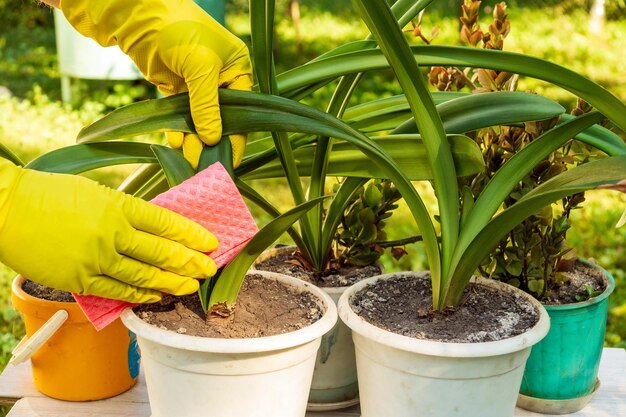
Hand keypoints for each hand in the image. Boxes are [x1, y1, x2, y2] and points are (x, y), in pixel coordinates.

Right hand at [0, 160, 217, 302]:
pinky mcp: (80, 279)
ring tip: (191, 286)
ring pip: (145, 276)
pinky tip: (155, 297)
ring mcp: (97, 259)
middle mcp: (113, 233)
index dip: (192, 234)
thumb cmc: (50, 194)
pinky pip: (117, 291)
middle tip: (210, 268)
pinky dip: (140, 295)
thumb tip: (156, 228)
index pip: (167, 222)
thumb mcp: (97, 193)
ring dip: (172, 283)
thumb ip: (126, 211)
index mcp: (119, 206)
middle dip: (191, 262)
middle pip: (162, 252)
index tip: (211, 242)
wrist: (7, 209)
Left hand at [60, 0, 252, 168]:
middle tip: (204, 168)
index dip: (235, 138)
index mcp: (238, 70)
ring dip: (193, 140)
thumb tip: (212, 140)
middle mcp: (221, 80)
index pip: (241, 112)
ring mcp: (198, 86)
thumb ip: (207, 106)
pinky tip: (176, 145)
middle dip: (212, 143)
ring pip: (199, 121)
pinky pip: (180, 116)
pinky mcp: (176, 89)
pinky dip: (178, 131)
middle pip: (220, 120)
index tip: (229, 163)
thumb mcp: (200, 68)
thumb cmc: (180, 31)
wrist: (141, 16)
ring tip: (188, 162)